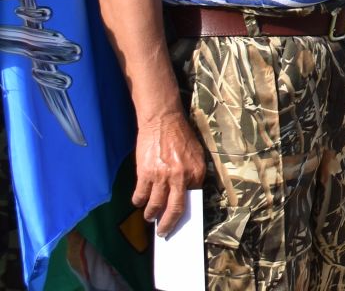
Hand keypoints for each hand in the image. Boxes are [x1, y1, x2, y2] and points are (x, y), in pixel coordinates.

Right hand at [132, 109, 204, 236]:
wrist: (163, 121)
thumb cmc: (180, 137)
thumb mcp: (196, 155)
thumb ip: (193, 174)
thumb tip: (187, 194)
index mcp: (196, 172)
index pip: (192, 200)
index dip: (185, 214)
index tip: (181, 224)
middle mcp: (180, 177)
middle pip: (174, 209)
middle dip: (168, 225)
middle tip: (163, 233)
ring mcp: (162, 176)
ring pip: (155, 205)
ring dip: (151, 214)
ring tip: (149, 217)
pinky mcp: (145, 174)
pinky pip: (140, 195)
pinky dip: (138, 201)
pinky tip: (139, 202)